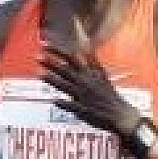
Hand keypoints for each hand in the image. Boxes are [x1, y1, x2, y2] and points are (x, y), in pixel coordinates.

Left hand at [38, 15, 141, 136]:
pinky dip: (63, 103)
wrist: (120, 114)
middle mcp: (85, 82)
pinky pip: (71, 105)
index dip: (57, 51)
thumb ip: (92, 62)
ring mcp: (83, 96)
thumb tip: (84, 47)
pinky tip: (54, 100)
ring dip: (52, 79)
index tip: (45, 44)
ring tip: (40, 74)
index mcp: (90, 73)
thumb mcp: (102, 74)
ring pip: (65, 85)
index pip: (72, 58)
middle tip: (38, 56)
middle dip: (51, 62)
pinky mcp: (83, 110)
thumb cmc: (109, 95)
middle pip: (66, 70)